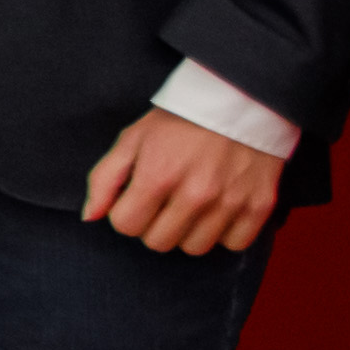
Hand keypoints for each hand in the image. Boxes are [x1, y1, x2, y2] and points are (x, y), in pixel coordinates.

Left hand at [85, 106, 284, 254]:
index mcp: (158, 176)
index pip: (126, 226)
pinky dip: (224, 233)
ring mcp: (230, 203)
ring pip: (195, 248)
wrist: (238, 102)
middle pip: (159, 242)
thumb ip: (105, 179)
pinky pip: (234, 244)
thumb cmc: (178, 122)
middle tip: (163, 202)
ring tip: (190, 206)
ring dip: (187, 232)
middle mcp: (195, 195)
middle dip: (153, 225)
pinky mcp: (259, 206)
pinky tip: (217, 210)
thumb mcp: (132, 139)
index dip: (126, 213)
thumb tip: (89, 216)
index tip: (136, 198)